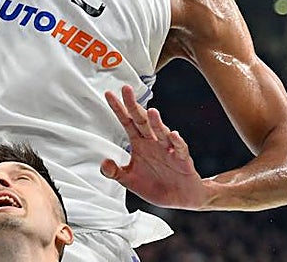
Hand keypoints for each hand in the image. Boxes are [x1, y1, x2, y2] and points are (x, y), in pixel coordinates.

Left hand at [101, 86, 207, 208]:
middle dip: (134, 106)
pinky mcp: (182, 160)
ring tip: (151, 112)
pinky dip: (177, 142)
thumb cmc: (156, 184)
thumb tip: (103, 163)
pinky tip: (174, 136)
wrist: (180, 197)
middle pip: (142, 121)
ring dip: (156, 122)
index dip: (118, 109)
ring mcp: (168, 149)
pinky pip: (179, 149)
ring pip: (161, 132)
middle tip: (126, 90)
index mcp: (140, 144)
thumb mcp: (130, 180)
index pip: (127, 122)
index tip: (109, 95)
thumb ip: (115, 172)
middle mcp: (153, 142)